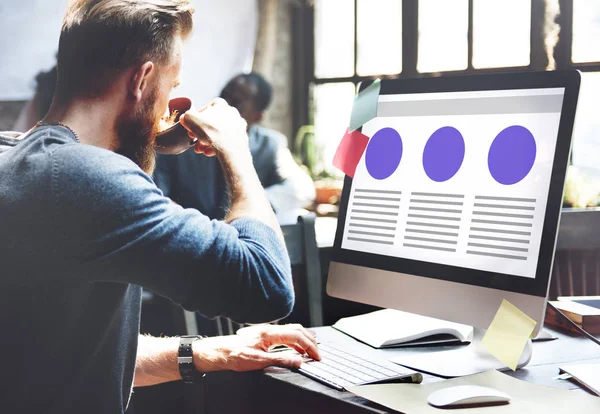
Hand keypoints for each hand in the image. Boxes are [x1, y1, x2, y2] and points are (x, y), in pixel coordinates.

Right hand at [179, 98, 247, 157]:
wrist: (231, 148)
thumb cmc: (211, 131)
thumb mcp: (190, 119)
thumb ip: (186, 116)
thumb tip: (184, 118)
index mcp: (221, 104)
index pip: (205, 109)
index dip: (195, 119)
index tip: (190, 127)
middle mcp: (232, 113)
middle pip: (212, 123)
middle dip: (201, 133)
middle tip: (193, 140)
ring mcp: (238, 126)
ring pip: (219, 133)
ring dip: (207, 142)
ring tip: (200, 149)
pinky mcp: (241, 138)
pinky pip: (226, 142)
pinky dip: (217, 147)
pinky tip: (209, 153)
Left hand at [193, 324, 319, 372]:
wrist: (219, 352)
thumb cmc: (234, 355)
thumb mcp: (258, 362)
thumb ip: (281, 360)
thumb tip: (299, 361)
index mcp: (269, 333)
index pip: (297, 336)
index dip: (309, 346)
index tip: (316, 356)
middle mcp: (269, 329)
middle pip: (297, 329)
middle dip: (310, 341)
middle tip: (318, 353)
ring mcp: (267, 331)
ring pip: (292, 330)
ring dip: (304, 339)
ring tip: (311, 350)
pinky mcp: (264, 335)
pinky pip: (285, 334)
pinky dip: (295, 340)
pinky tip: (296, 348)